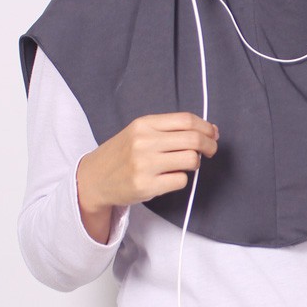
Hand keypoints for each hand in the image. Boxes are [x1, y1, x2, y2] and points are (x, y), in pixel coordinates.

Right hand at [77, 112, 218, 213]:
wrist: (93, 179)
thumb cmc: (122, 154)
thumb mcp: (139, 132)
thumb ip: (169, 129)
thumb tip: (208, 130)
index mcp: (144, 124)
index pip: (186, 120)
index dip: (206, 127)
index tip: (213, 133)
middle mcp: (144, 141)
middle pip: (193, 139)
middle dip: (210, 145)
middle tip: (211, 150)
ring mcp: (144, 164)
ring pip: (191, 160)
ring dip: (196, 163)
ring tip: (187, 164)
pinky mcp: (146, 186)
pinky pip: (180, 180)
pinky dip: (181, 179)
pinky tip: (170, 177)